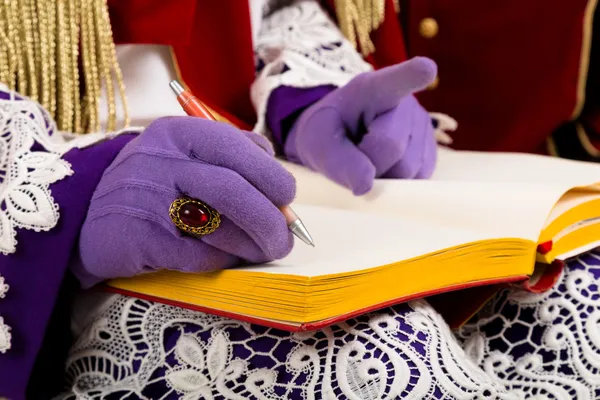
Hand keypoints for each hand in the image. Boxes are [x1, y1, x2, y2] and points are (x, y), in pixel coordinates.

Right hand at [74, 117, 295, 286]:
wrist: (87, 216)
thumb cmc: (155, 185)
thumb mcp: (186, 155)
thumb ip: (235, 160)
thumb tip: (284, 198)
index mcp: (179, 132)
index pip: (240, 148)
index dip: (273, 177)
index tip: (287, 199)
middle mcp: (161, 160)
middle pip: (234, 189)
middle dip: (271, 220)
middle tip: (285, 238)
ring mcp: (147, 200)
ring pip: (220, 226)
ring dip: (252, 245)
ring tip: (263, 251)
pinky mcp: (140, 239)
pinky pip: (198, 256)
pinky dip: (221, 260)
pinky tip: (222, 257)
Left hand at [285, 57, 437, 194]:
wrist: (340, 138)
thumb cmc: (329, 132)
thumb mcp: (318, 142)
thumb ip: (337, 161)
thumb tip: (366, 186)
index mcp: (374, 89)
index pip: (397, 80)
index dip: (412, 76)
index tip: (426, 69)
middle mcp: (407, 104)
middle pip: (393, 148)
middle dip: (370, 161)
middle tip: (355, 150)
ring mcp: (424, 129)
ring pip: (408, 170)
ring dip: (384, 174)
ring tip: (370, 155)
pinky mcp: (431, 154)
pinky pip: (417, 180)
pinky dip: (396, 182)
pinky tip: (384, 165)